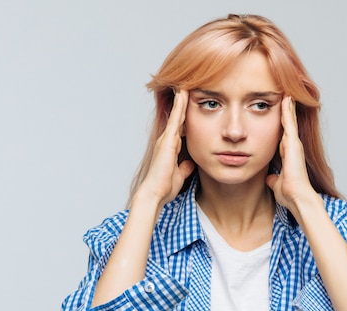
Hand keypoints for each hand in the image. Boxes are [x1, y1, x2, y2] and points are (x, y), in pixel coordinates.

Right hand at [138, 90, 195, 206]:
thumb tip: (190, 164)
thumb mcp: (179, 175)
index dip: (186, 114)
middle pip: (178, 116)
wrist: (154, 193)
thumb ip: (184, 167)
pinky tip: (184, 93)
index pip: (181, 127)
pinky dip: (180, 105)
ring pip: (177, 113)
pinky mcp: (168, 140)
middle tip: (188, 84)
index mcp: (171, 147)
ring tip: (186, 81)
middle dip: (182, 101)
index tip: (192, 102)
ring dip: (181, 98)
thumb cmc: (164, 186)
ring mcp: (166, 138)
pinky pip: (176, 119)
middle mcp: (167, 140)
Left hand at [266, 97, 317, 214]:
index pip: (281, 134)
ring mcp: (294, 144)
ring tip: (286, 90)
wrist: (297, 197)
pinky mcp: (294, 143)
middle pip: (286, 123)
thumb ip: (273, 178)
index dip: (279, 123)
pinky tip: (287, 98)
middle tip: (283, 94)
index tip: (276, 112)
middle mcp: (292, 147)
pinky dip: (288, 110)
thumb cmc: (289, 193)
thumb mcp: (276, 183)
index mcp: (286, 154)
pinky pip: (289, 122)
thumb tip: (269, 178)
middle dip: (285, 110)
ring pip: (289, 119)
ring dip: (287, 106)